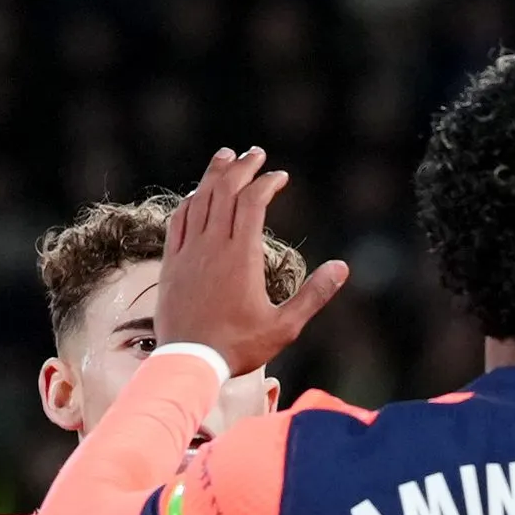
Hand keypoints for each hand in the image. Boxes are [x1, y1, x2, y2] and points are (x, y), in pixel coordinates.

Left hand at [159, 146, 350, 369]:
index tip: (280, 176)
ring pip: (200, 199)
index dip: (267, 182)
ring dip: (214, 174)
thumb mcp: (285, 326)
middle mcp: (212, 245)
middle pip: (225, 190)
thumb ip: (314, 295)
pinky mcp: (172, 262)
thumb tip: (342, 267)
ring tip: (225, 156)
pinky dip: (191, 200)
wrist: (189, 361)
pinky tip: (197, 194)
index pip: (253, 202)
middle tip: (255, 153)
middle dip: (241, 166)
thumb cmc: (239, 347)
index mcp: (241, 255)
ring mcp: (189, 251)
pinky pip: (179, 220)